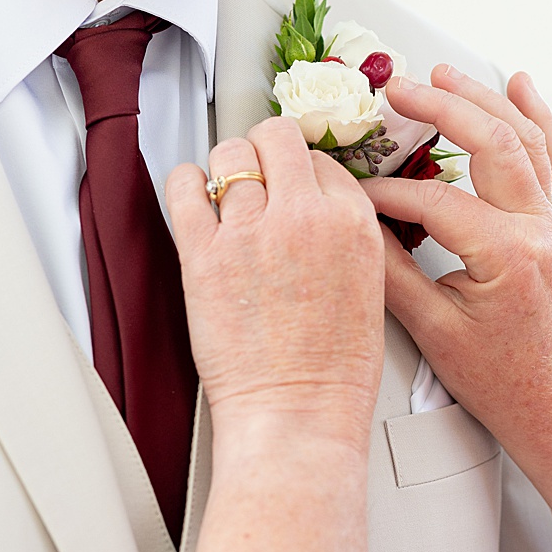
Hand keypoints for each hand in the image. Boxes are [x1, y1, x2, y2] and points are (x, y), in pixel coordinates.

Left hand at [165, 116, 384, 448]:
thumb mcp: (367, 285)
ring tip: (223, 190)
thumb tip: (311, 206)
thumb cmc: (331, 370)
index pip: (321, 159)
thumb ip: (342, 234)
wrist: (296, 412)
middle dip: (262, 149)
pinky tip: (192, 197)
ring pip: (229, 155)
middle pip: (275, 139)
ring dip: (225, 167)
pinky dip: (185, 185)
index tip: (288, 181)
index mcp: (353, 223)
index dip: (301, 169)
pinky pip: (184, 187)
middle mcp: (304, 216)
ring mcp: (251, 231)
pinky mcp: (204, 253)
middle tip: (254, 169)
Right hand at [361, 67, 551, 445]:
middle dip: (439, 107)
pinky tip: (521, 87)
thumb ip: (390, 269)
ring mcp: (548, 224)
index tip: (347, 192)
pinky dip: (536, 117)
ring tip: (442, 74)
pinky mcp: (549, 226)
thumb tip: (354, 226)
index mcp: (507, 253)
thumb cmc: (496, 377)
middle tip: (396, 88)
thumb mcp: (430, 327)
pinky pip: (548, 158)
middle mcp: (536, 229)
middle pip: (491, 143)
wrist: (549, 402)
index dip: (383, 192)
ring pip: (522, 140)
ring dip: (481, 99)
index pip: (434, 199)